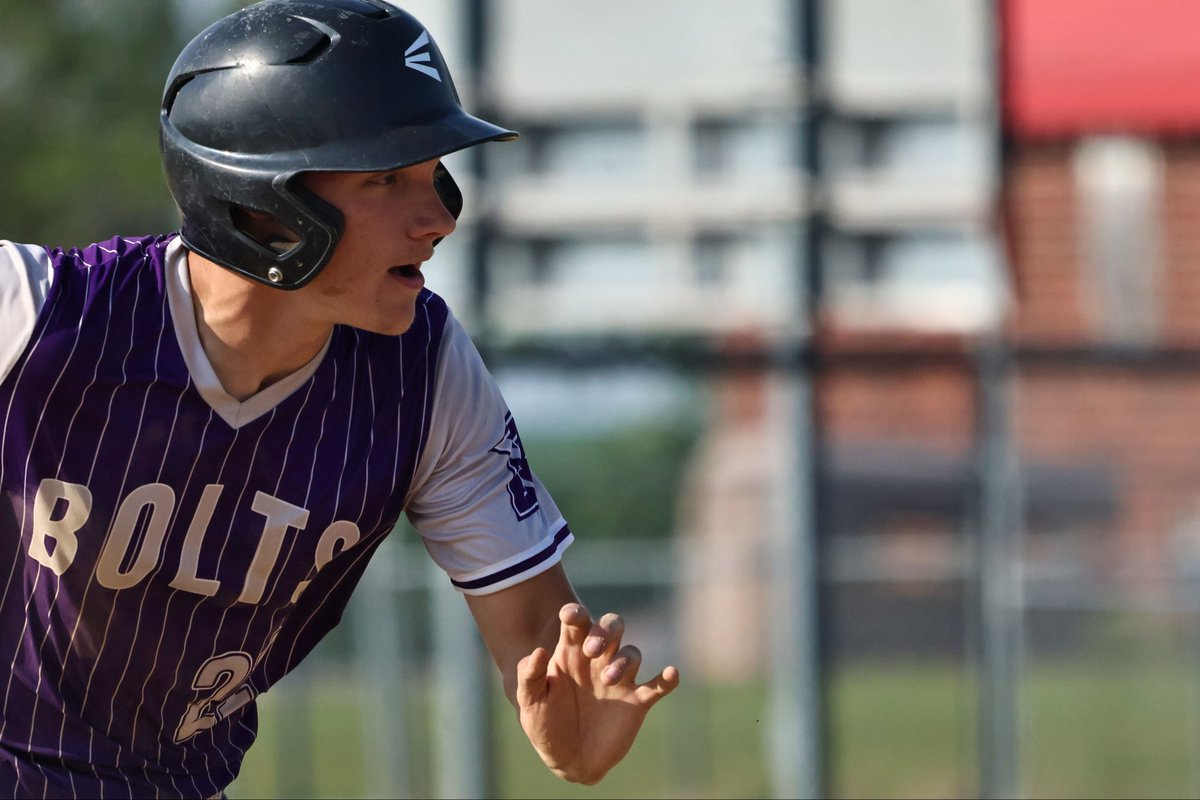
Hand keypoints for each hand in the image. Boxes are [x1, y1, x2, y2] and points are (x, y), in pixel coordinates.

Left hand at [515, 602, 679, 784]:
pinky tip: (672, 673)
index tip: (570, 616)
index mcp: (571, 653)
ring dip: (623, 661)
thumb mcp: (530, 701)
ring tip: (608, 679)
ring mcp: (619, 679)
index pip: (578, 622)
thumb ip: (530, 675)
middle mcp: (598, 660)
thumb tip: (539, 651)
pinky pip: (657, 685)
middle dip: (605, 631)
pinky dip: (667, 678)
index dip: (576, 614)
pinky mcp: (636, 701)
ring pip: (632, 654)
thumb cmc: (545, 725)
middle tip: (592, 650)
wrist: (568, 760)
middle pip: (611, 627)